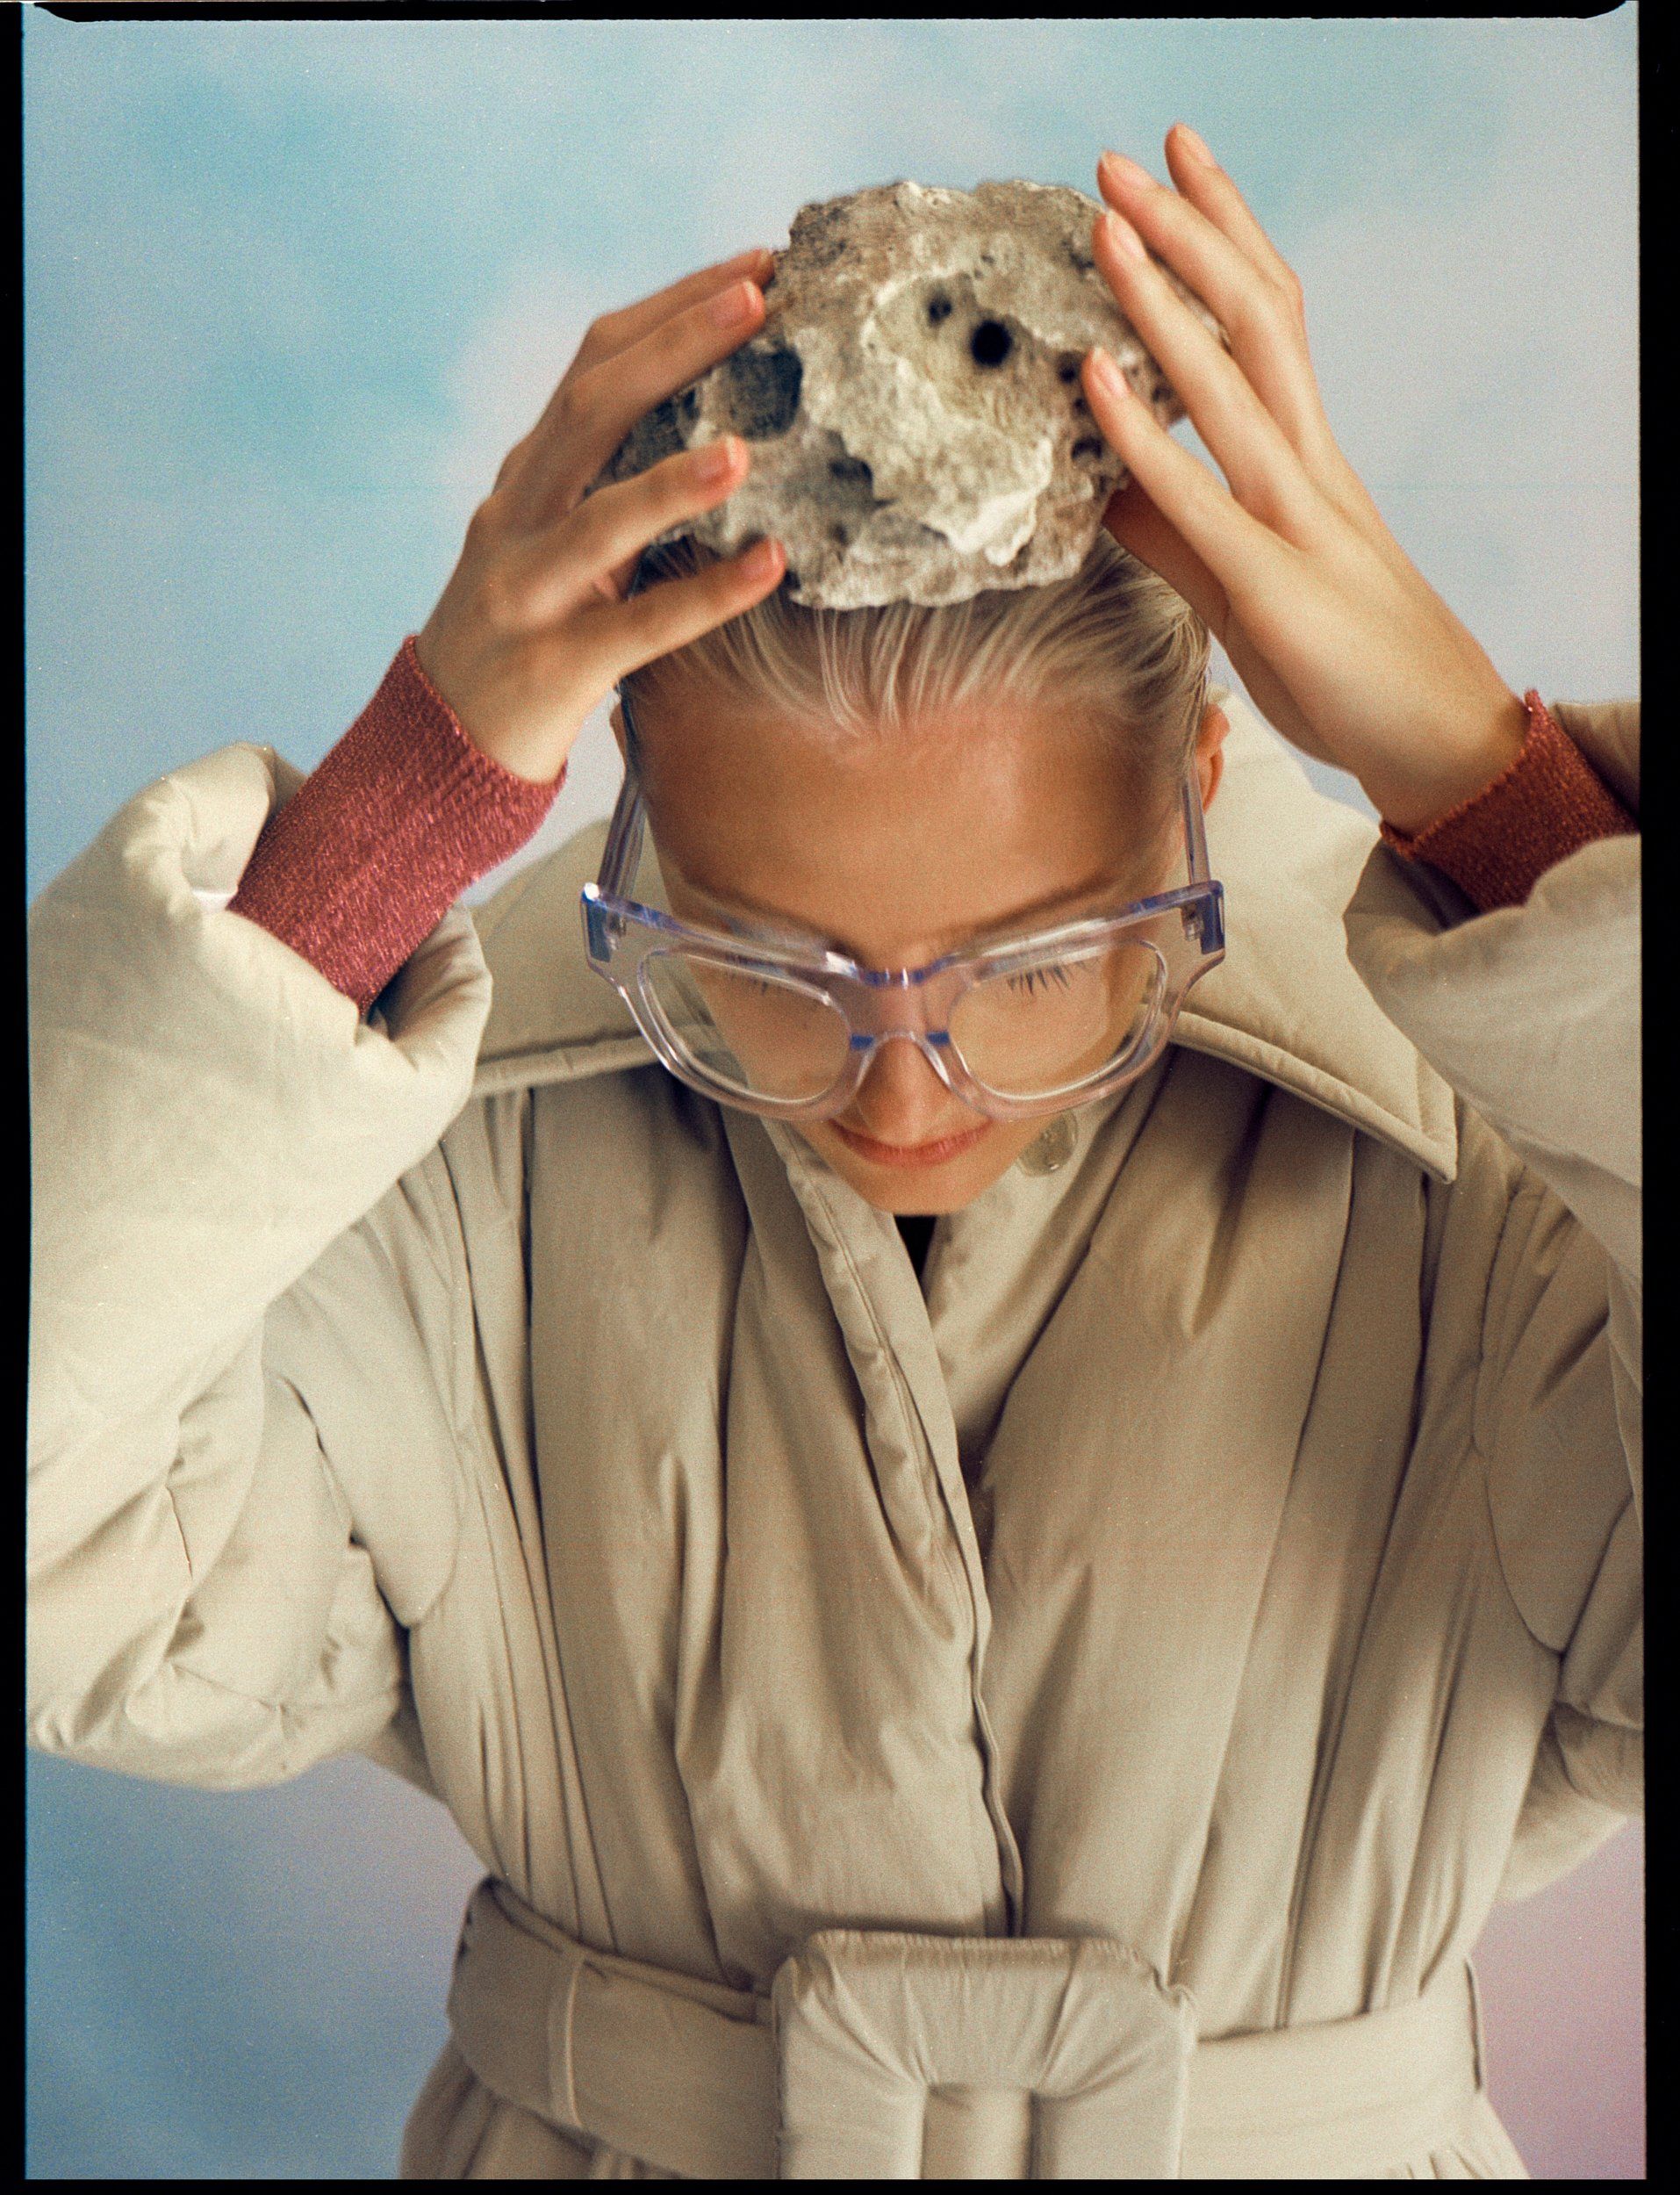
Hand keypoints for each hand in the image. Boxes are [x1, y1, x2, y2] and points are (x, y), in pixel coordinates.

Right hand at [415, 250, 787, 782]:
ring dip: (673, 481)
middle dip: (676, 347)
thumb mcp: (559, 539)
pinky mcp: (553, 666)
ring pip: (598, 522)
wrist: (444, 740)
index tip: (756, 269)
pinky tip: (767, 567)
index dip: (673, 310)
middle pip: (591, 410)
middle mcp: (518, 515)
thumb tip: (732, 425)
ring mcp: (528, 590)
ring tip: (746, 448)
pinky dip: (705, 596)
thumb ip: (615, 483)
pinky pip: (638, 628)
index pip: (595, 362)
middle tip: (759, 302)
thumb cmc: (529, 630)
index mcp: (529, 472)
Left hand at [1081, 127, 1528, 832]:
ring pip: (1232, 382)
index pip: (1270, 320)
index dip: (1224, 238)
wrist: (1437, 743)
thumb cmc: (1349, 668)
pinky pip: (1201, 497)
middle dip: (1189, 232)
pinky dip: (1145, 432)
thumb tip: (1110, 492)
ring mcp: (1295, 521)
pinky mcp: (1272, 585)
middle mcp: (1308, 468)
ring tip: (1105, 226)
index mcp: (1307, 462)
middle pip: (1254, 319)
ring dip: (1161, 300)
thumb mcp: (1244, 590)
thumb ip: (1177, 538)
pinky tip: (1098, 380)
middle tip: (1121, 161)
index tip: (1177, 169)